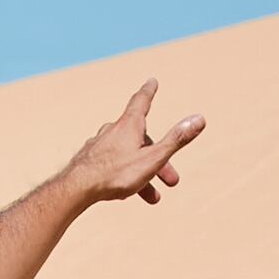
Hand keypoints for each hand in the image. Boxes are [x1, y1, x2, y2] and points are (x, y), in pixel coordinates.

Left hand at [63, 79, 205, 208]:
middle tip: (172, 180)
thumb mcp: (153, 158)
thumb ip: (176, 140)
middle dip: (159, 158)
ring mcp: (99, 145)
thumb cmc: (116, 174)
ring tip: (152, 196)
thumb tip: (200, 119)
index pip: (141, 101)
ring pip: (128, 156)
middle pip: (141, 140)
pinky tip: (124, 191)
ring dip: (143, 174)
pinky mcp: (89, 160)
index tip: (152, 82)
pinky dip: (124, 175)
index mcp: (129, 125)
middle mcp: (113, 130)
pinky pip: (112, 165)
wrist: (77, 189)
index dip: (149, 92)